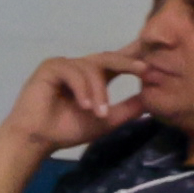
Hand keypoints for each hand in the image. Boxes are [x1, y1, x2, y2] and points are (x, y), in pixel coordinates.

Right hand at [0, 49, 145, 155]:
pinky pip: (73, 72)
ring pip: (92, 68)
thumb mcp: (106, 120)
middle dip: (128, 63)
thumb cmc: (67, 130)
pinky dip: (82, 89)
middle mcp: (80, 68)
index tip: (156, 53)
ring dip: (99, 91)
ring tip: (99, 113)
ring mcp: (65, 66)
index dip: (134, 56)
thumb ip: (128, 109)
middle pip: (108, 57)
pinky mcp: (50, 67)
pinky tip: (84, 105)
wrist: (38, 139)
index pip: (116, 62)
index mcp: (93, 78)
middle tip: (145, 70)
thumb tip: (152, 100)